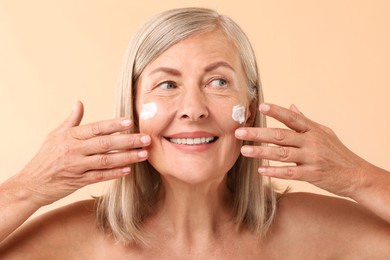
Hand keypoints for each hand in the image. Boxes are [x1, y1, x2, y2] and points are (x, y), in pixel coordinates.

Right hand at [14, 101, 149, 205]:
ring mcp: (77, 167)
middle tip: (146, 138)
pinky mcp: (79, 181)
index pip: (96, 128)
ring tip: (144, 154)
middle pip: (106, 143)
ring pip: (106, 160)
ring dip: (127, 157)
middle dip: (128, 141)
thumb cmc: (45, 157)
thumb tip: (80, 102)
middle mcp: (75, 150)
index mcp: (70, 137)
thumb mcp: (55, 135)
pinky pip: (100, 176)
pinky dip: (115, 173)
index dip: (114, 125)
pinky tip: (128, 170)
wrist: (31, 184)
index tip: (131, 122)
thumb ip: (71, 120)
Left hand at [235, 103, 369, 196]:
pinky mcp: (312, 174)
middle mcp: (311, 142)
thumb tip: (292, 105)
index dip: (276, 111)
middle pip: (280, 135)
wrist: (357, 175)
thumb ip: (306, 120)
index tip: (261, 106)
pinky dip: (274, 171)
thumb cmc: (338, 153)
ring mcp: (311, 158)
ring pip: (281, 154)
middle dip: (258, 133)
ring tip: (244, 150)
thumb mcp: (325, 132)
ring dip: (261, 152)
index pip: (292, 118)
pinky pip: (290, 172)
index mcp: (313, 130)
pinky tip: (260, 170)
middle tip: (239, 132)